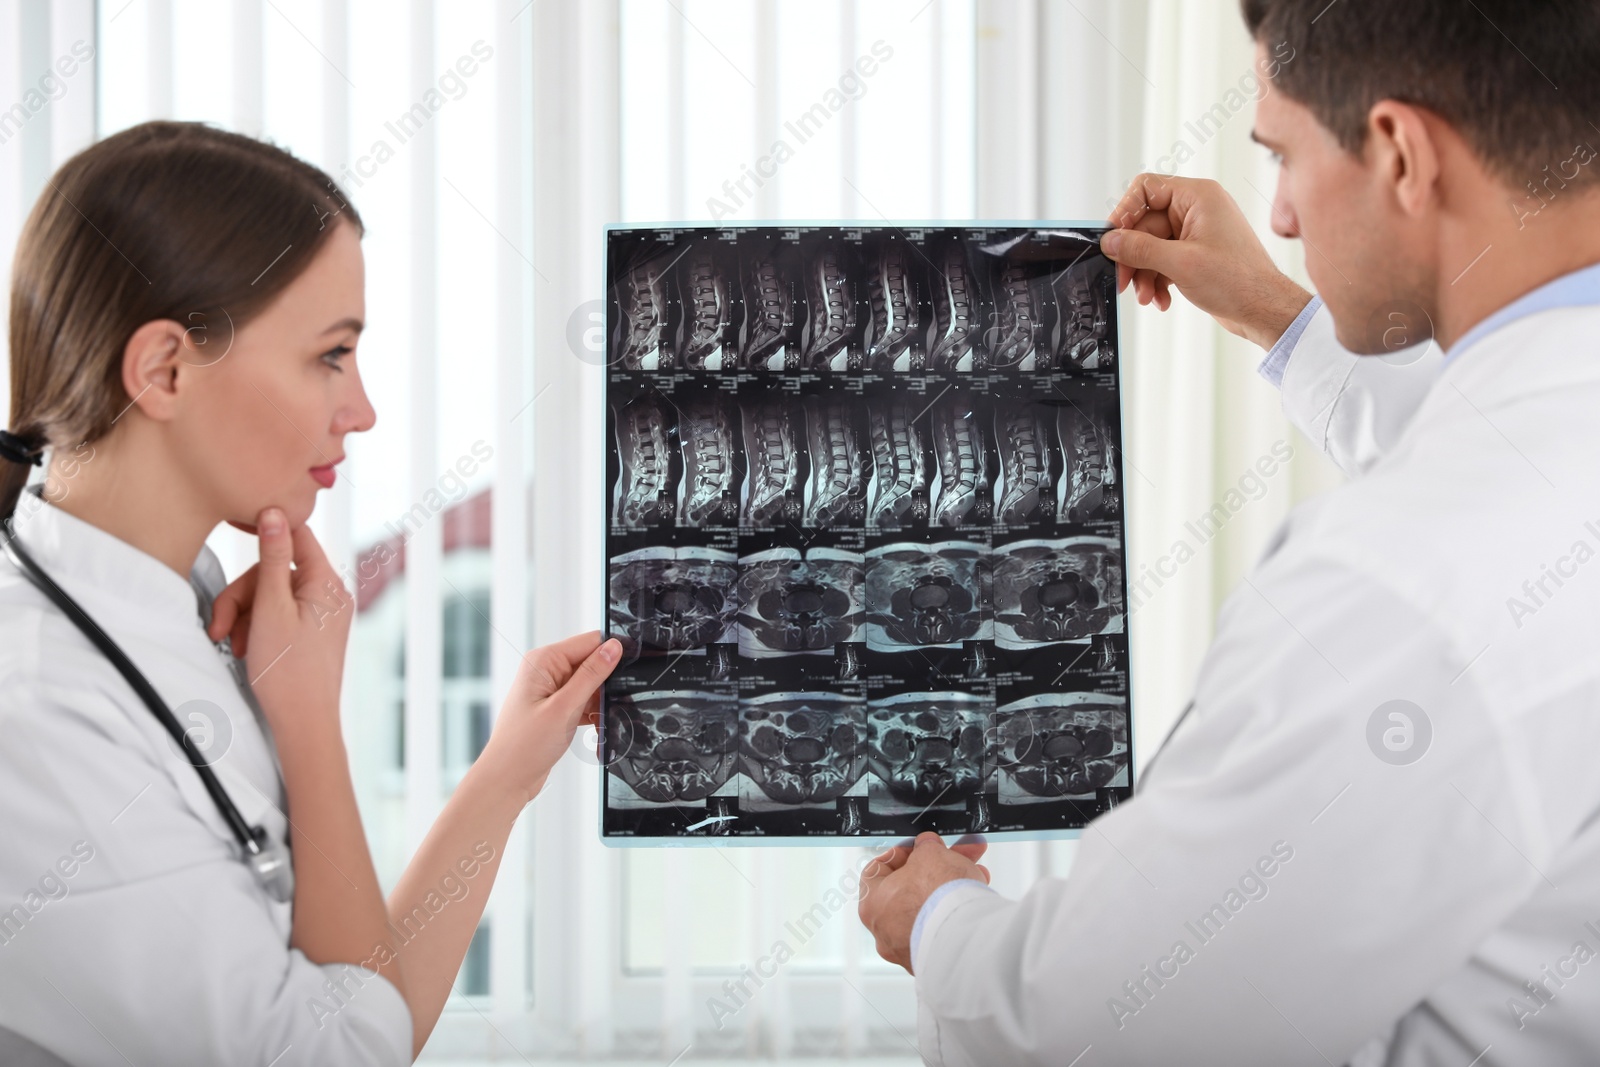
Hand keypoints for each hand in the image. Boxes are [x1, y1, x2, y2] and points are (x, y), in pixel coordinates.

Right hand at [208, 507, 354, 731]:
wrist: (304, 723)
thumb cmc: (288, 671)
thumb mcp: (271, 608)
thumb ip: (271, 558)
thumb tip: (274, 512)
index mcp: (326, 583)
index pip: (296, 536)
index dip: (265, 529)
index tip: (233, 524)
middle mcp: (329, 594)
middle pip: (274, 570)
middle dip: (242, 595)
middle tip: (221, 626)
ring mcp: (322, 614)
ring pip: (271, 595)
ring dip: (244, 614)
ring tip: (234, 643)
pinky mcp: (312, 632)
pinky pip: (279, 614)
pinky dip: (257, 626)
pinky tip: (246, 648)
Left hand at [474, 630, 621, 809]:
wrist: (507, 779)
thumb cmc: (524, 746)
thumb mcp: (565, 708)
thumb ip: (591, 675)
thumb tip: (613, 648)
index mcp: (543, 661)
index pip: (589, 642)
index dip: (611, 654)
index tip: (628, 671)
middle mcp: (546, 670)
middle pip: (592, 663)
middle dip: (605, 684)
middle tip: (609, 704)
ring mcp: (551, 689)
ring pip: (591, 685)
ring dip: (600, 702)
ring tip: (598, 721)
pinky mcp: (556, 707)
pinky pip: (584, 701)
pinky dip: (593, 714)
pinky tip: (594, 728)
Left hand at [858, 831, 990, 973]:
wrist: (966, 938)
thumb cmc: (938, 898)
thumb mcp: (931, 854)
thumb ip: (925, 847)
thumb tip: (927, 846)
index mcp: (872, 904)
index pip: (878, 871)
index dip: (901, 853)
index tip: (920, 847)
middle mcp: (885, 932)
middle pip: (909, 888)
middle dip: (936, 868)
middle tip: (955, 854)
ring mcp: (908, 949)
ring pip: (929, 909)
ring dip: (951, 888)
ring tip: (975, 872)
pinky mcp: (933, 960)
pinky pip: (942, 928)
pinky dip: (956, 911)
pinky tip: (976, 897)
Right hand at [1102, 173, 1312, 349]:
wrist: (1264, 310)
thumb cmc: (1239, 281)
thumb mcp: (1180, 264)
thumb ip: (1140, 249)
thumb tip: (1110, 240)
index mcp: (1198, 196)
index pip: (1146, 189)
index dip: (1124, 213)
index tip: (1113, 240)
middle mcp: (1197, 209)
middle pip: (1144, 224)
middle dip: (1134, 257)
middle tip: (1124, 281)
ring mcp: (1196, 232)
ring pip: (1151, 246)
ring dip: (1144, 274)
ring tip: (1148, 297)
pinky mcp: (1196, 254)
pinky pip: (1163, 260)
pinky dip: (1157, 280)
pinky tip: (1162, 298)